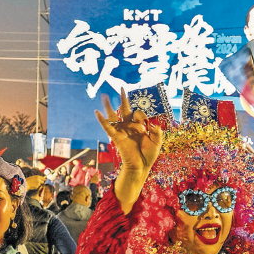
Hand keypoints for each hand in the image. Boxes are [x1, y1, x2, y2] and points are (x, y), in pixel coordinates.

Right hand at [96, 93, 161, 211]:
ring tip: (104, 95)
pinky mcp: (116, 137)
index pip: (139, 114)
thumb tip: (154, 124)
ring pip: (114, 116)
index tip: (148, 128)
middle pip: (125, 109)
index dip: (143, 117)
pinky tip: (96, 112)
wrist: (141, 166)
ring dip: (109, 106)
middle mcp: (129, 126)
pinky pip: (107, 127)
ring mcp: (122, 131)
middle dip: (123, 99)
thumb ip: (157, 132)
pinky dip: (102, 120)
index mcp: (139, 126)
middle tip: (121, 87)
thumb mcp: (157, 142)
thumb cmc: (148, 155)